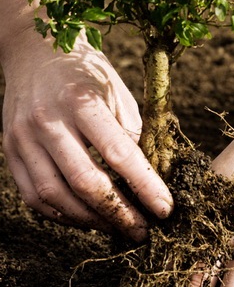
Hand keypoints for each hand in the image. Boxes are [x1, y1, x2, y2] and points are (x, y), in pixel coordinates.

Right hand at [1, 28, 172, 240]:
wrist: (36, 55)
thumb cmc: (87, 77)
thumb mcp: (119, 96)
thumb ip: (131, 137)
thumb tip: (145, 181)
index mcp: (81, 101)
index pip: (119, 154)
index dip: (146, 187)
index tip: (164, 210)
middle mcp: (48, 121)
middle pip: (85, 182)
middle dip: (119, 214)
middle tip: (142, 231)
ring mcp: (23, 138)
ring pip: (56, 196)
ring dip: (91, 220)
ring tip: (117, 228)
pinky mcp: (11, 151)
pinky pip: (34, 196)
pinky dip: (63, 215)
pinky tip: (86, 218)